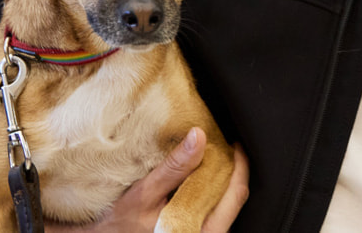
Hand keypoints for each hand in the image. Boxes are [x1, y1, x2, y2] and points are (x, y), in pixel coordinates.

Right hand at [48, 128, 249, 231]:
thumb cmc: (123, 223)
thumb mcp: (145, 193)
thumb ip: (173, 168)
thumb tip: (197, 138)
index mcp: (201, 227)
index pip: (235, 193)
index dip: (238, 165)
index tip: (234, 144)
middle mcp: (206, 231)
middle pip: (231, 195)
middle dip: (228, 167)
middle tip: (219, 145)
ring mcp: (201, 229)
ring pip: (222, 200)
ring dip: (216, 176)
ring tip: (206, 156)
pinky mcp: (193, 226)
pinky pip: (210, 205)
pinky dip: (206, 186)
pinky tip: (195, 175)